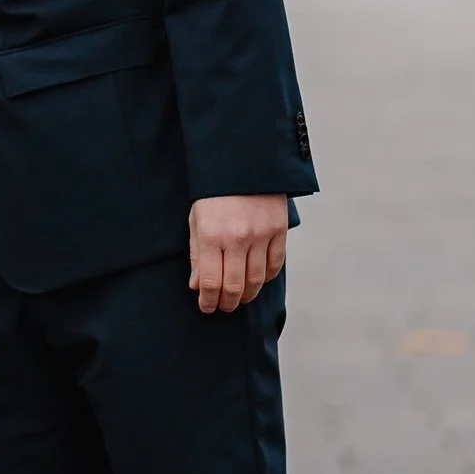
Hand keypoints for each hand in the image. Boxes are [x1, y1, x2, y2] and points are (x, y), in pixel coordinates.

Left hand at [186, 194, 288, 313]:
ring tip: (239, 298)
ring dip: (248, 295)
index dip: (208, 301)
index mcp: (211, 235)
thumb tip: (197, 286)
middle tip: (223, 307)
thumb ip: (196, 254)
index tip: (206, 307)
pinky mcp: (278, 231)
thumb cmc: (213, 194)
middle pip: (235, 286)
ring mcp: (260, 235)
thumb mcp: (196, 220)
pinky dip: (266, 278)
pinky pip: (275, 265)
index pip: (211, 281)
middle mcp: (236, 238)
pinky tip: (257, 280)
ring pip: (257, 280)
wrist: (242, 165)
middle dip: (227, 303)